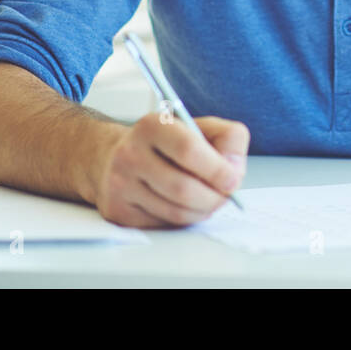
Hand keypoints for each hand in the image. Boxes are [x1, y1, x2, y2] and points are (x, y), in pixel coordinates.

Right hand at [91, 113, 249, 227]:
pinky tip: (184, 206)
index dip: (217, 169)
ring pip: (175, 211)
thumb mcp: (201, 127)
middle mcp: (130, 154)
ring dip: (202, 211)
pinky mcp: (118, 211)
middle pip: (183, 188)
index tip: (233, 179)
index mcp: (152, 126)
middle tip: (225, 197)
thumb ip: (228, 139)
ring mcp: (120, 184)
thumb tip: (234, 170)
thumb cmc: (168, 144)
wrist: (117, 157)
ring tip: (208, 200)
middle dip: (213, 198)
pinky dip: (183, 219)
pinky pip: (163, 223)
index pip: (189, 150)